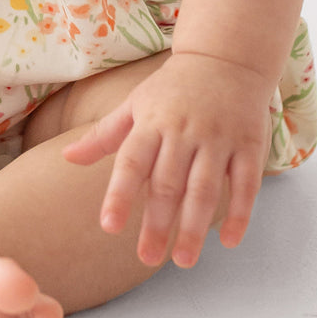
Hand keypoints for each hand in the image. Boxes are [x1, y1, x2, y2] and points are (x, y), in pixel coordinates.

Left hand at [62, 52, 272, 267]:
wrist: (225, 57)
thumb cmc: (172, 88)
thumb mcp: (135, 103)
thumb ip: (104, 135)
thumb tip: (67, 158)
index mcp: (152, 121)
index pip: (132, 162)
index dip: (120, 195)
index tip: (109, 227)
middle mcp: (184, 130)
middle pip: (169, 183)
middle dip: (158, 223)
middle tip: (147, 258)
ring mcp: (219, 137)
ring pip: (205, 188)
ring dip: (194, 227)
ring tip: (183, 260)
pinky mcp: (249, 144)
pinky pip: (245, 183)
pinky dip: (239, 213)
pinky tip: (228, 241)